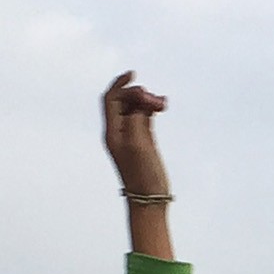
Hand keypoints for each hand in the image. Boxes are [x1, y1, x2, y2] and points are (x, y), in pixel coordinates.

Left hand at [101, 70, 169, 194]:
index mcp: (112, 132)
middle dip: (139, 94)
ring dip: (147, 101)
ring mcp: (132, 137)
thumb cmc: (142, 175)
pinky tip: (161, 108)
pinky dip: (151, 110)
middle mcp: (119, 132)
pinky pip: (144, 118)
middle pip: (124, 102)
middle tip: (156, 102)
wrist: (149, 199)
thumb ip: (137, 118)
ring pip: (136, 109)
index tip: (133, 74)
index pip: (111, 100)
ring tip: (162, 104)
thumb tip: (141, 100)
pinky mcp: (144, 142)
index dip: (120, 85)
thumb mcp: (138, 143)